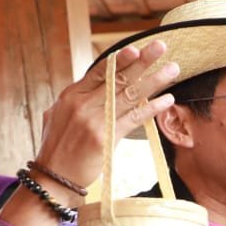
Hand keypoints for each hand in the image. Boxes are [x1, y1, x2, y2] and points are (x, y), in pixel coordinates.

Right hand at [34, 40, 179, 201]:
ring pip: (130, 94)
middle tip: (161, 46)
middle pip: (118, 77)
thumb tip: (91, 89)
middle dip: (142, 61)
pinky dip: (152, 107)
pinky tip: (167, 100)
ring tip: (173, 69)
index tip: (137, 48)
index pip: (100, 71)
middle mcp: (82, 103)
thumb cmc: (57, 150)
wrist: (52, 179)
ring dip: (154, 80)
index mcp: (71, 95)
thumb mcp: (59, 118)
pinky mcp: (105, 137)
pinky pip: (134, 118)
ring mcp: (94, 119)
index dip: (120, 59)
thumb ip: (77, 102)